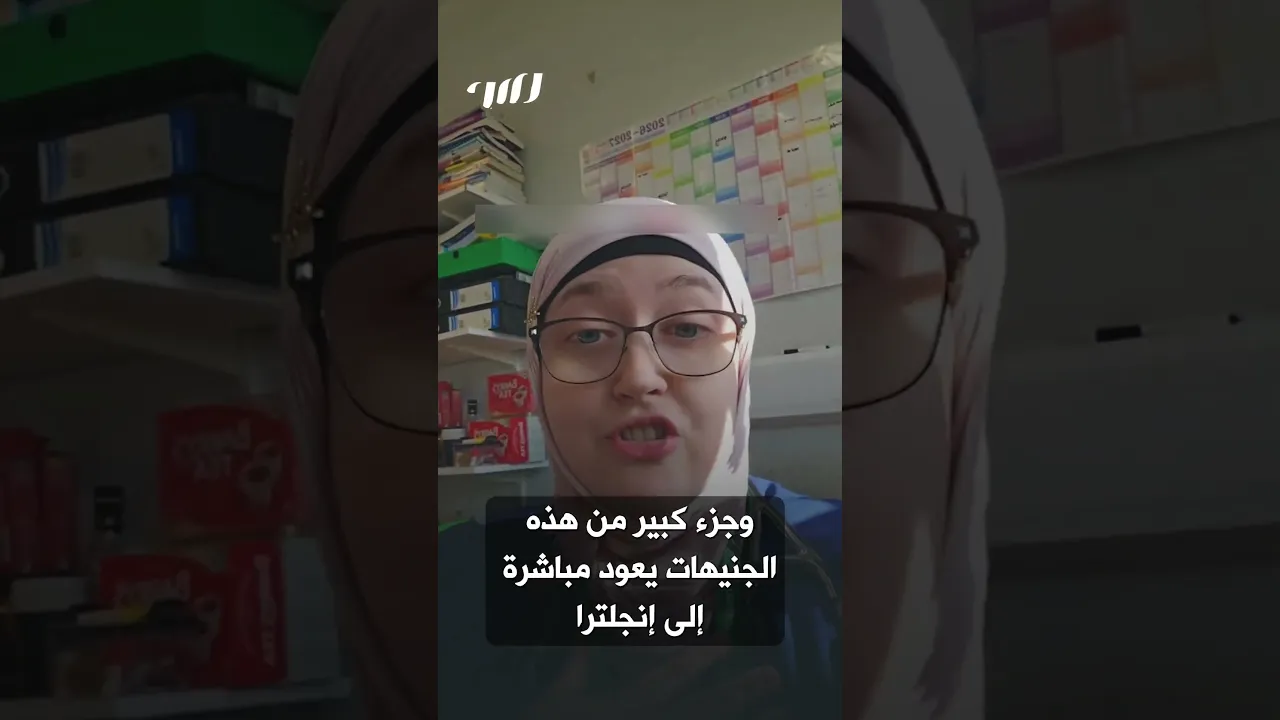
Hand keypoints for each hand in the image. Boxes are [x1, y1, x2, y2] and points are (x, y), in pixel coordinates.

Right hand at [527, 645, 782, 719]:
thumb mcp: (553, 701)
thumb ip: (573, 668)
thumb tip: (582, 635)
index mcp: (620, 709)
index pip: (667, 677)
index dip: (700, 658)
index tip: (728, 642)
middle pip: (699, 712)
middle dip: (738, 695)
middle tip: (773, 677)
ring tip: (780, 714)